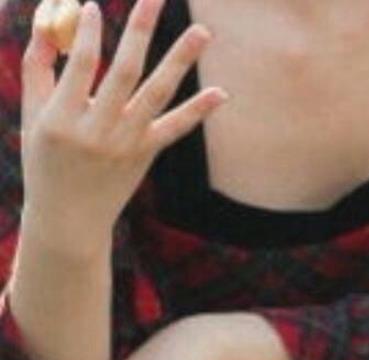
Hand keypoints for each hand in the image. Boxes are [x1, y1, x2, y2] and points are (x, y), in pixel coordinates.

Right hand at [20, 0, 227, 256]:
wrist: (70, 217)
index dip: (86, 34)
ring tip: (203, 31)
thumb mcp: (33, 114)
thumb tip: (51, 14)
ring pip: (157, 95)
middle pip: (124, 73)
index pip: (80, 66)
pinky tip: (221, 94)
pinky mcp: (146, 154)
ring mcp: (127, 144)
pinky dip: (197, 112)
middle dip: (139, 31)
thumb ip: (39, 65)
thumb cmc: (46, 159)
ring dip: (181, 62)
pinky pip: (175, 129)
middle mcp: (98, 132)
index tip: (91, 6)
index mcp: (63, 120)